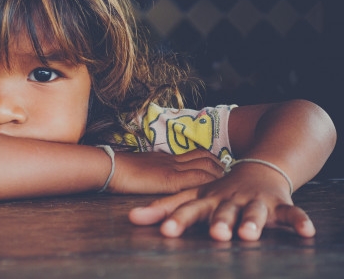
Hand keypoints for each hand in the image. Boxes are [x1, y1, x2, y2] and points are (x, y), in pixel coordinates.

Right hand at [108, 149, 223, 193]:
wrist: (110, 167)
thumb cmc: (120, 169)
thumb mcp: (143, 168)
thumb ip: (156, 169)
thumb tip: (162, 175)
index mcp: (167, 157)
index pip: (197, 153)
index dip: (212, 159)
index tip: (222, 167)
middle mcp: (174, 160)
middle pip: (206, 157)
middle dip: (221, 166)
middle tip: (233, 175)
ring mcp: (173, 168)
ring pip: (206, 166)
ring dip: (220, 174)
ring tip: (230, 184)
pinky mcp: (170, 179)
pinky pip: (197, 178)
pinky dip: (211, 183)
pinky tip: (219, 190)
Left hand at [128, 163, 315, 240]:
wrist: (259, 167)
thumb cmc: (220, 190)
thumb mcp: (193, 196)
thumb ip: (163, 208)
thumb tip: (130, 219)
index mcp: (209, 199)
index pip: (190, 209)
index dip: (178, 220)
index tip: (165, 232)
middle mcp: (231, 200)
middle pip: (224, 211)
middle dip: (220, 222)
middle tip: (215, 234)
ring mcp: (256, 201)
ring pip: (255, 213)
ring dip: (254, 223)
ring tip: (249, 235)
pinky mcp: (280, 204)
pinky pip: (292, 213)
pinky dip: (300, 221)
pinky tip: (308, 232)